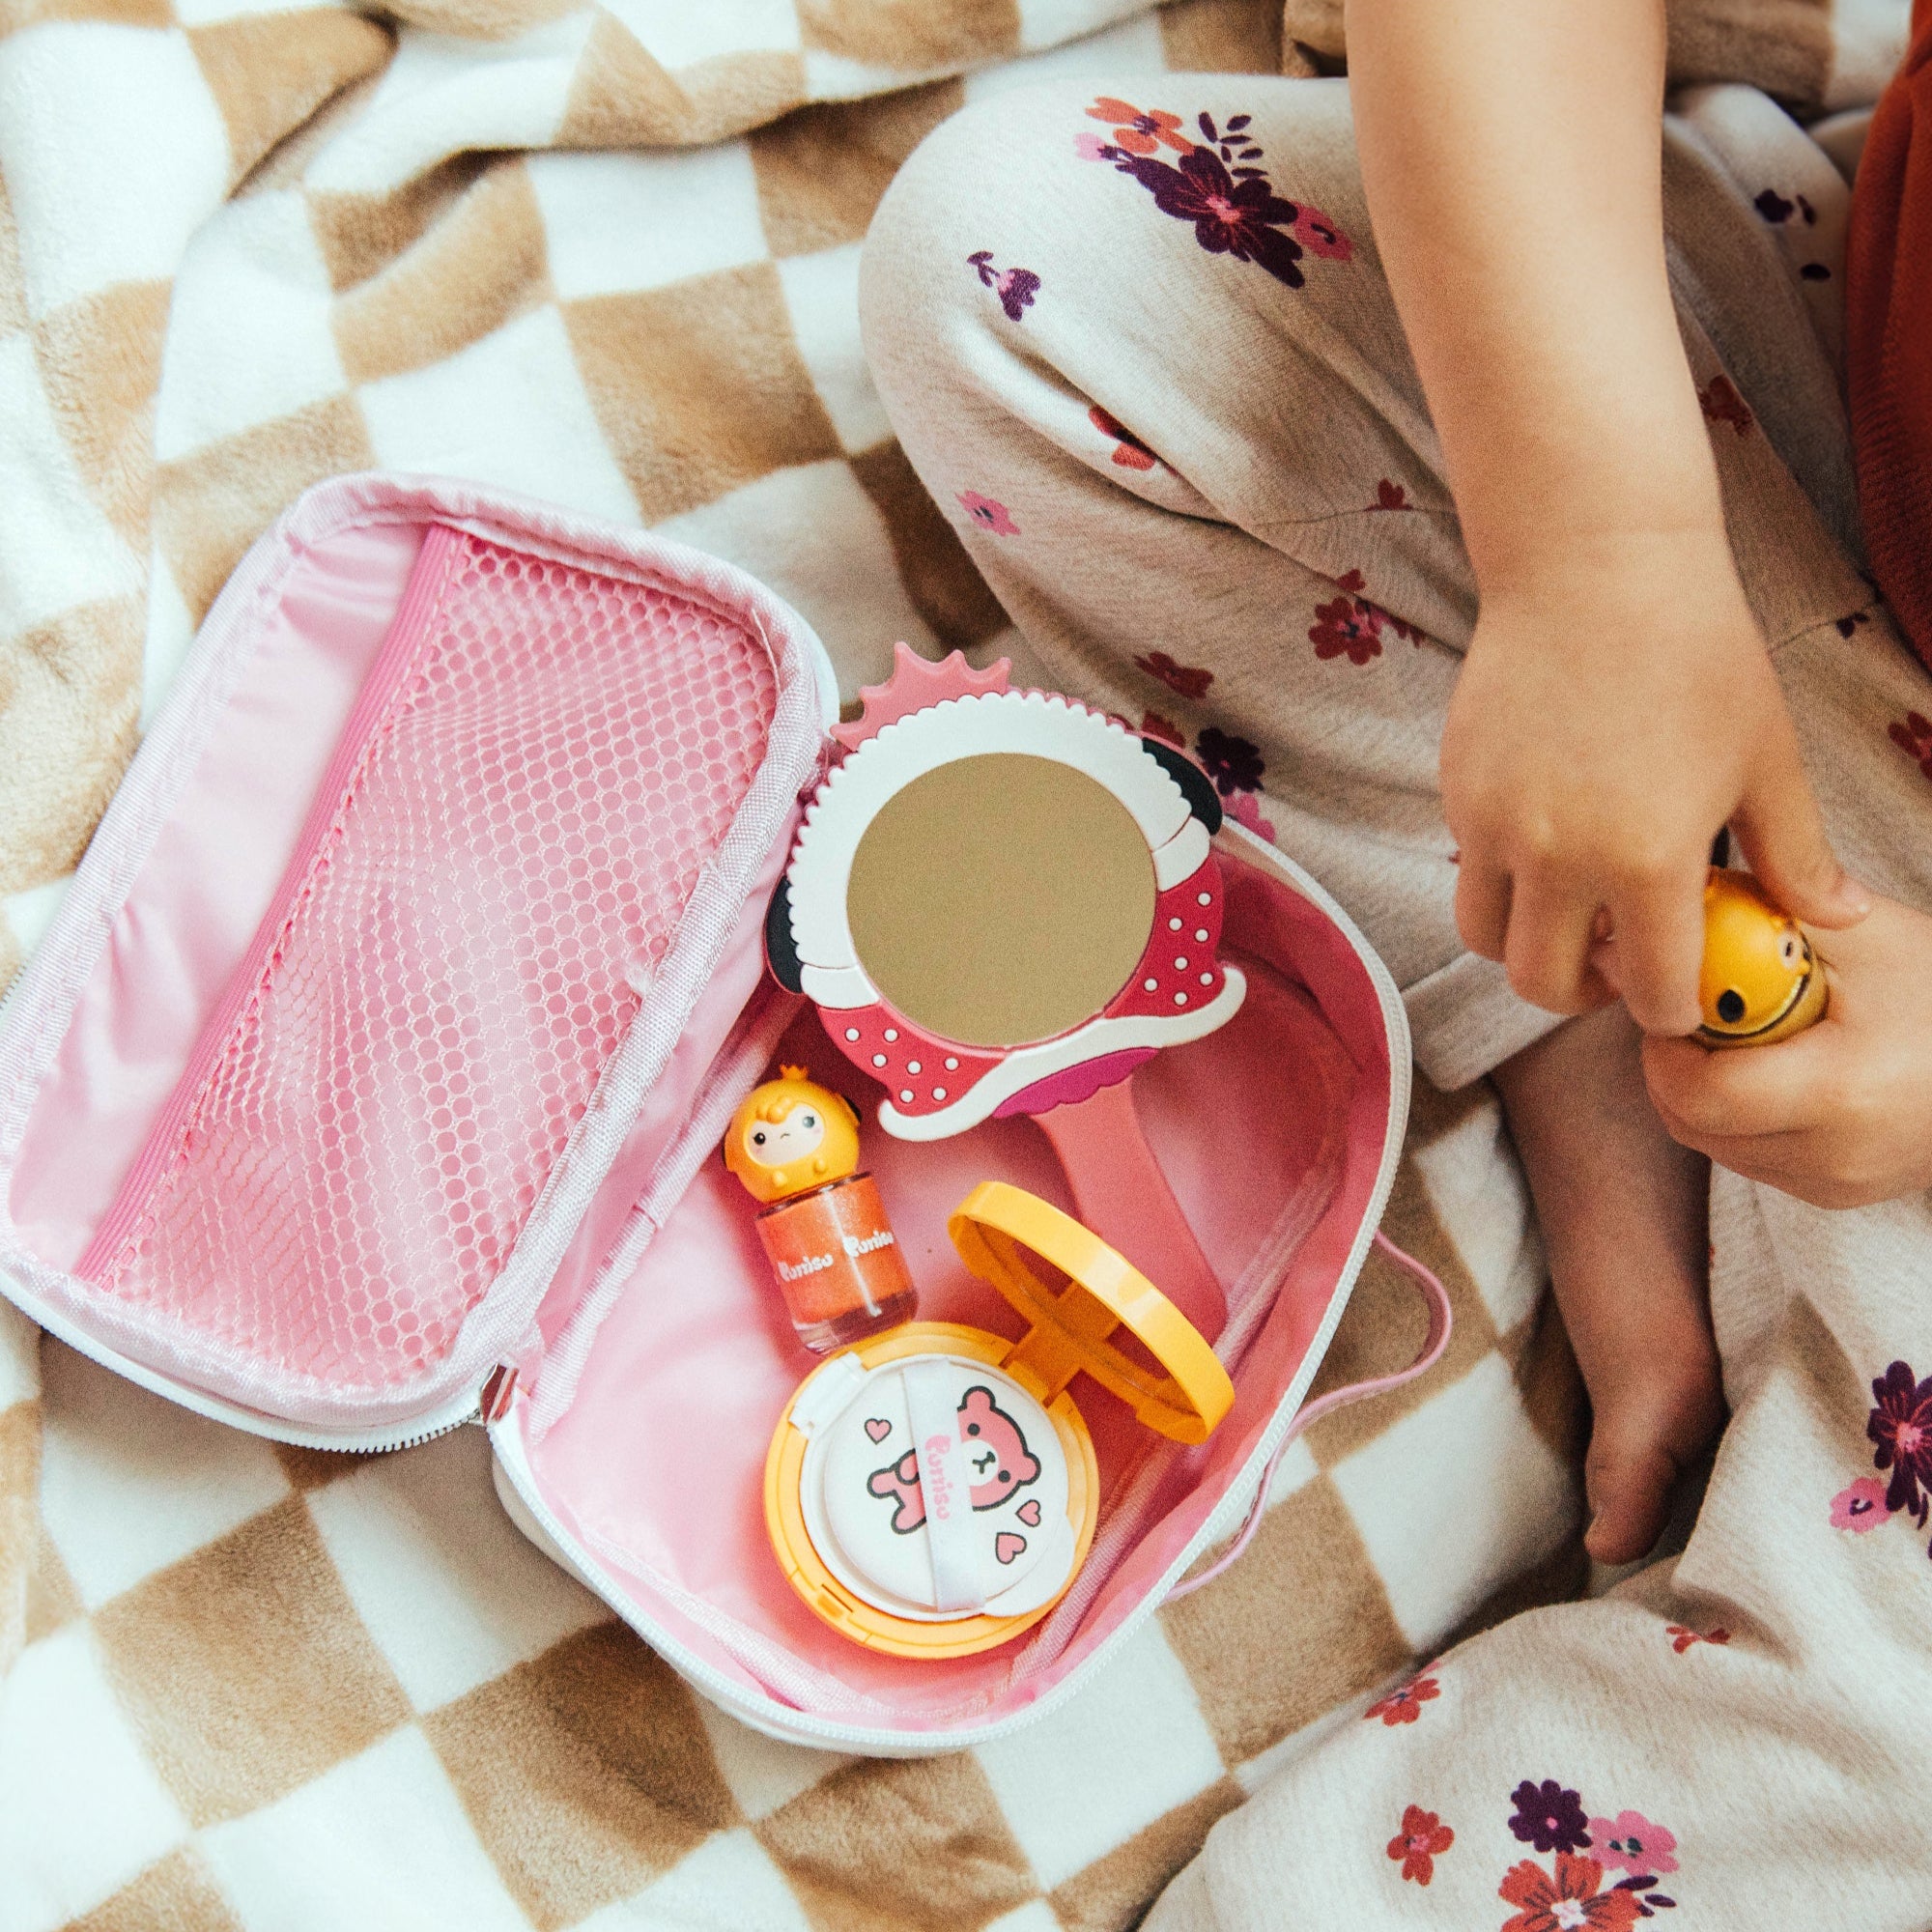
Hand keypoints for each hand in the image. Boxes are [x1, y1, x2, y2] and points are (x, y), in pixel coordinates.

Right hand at [1442, 527, 1867, 1032]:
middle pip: (1543, 986)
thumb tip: (1840, 918)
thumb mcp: (1765, 758)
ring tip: (1569, 917)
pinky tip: (1551, 838)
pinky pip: (1471, 871)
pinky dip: (1505, 880)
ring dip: (1527, 947)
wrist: (1593, 566)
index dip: (1670, 1010)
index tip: (1678, 996)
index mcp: (1645, 860)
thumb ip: (1796, 854)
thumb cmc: (1695, 651)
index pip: (1651, 991)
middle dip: (1586, 995)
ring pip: (1487, 941)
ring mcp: (1494, 827)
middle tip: (1617, 967)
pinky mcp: (1459, 793)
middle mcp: (1556, 858)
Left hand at [1643, 895, 1931, 1206]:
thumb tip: (1681, 904)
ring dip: (1699, 1091)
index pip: (1697, 1094)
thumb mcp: (1862, 934)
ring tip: (1738, 1035)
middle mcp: (1833, 1156)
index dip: (1666, 1044)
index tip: (1675, 1001)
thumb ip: (1767, 920)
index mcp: (1839, 1092)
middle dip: (1673, 1065)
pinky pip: (1747, 1157)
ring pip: (1710, 1143)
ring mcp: (1834, 1185)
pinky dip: (1735, 1115)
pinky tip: (1769, 1068)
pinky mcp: (1834, 1196)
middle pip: (1690, 1123)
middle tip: (1694, 1012)